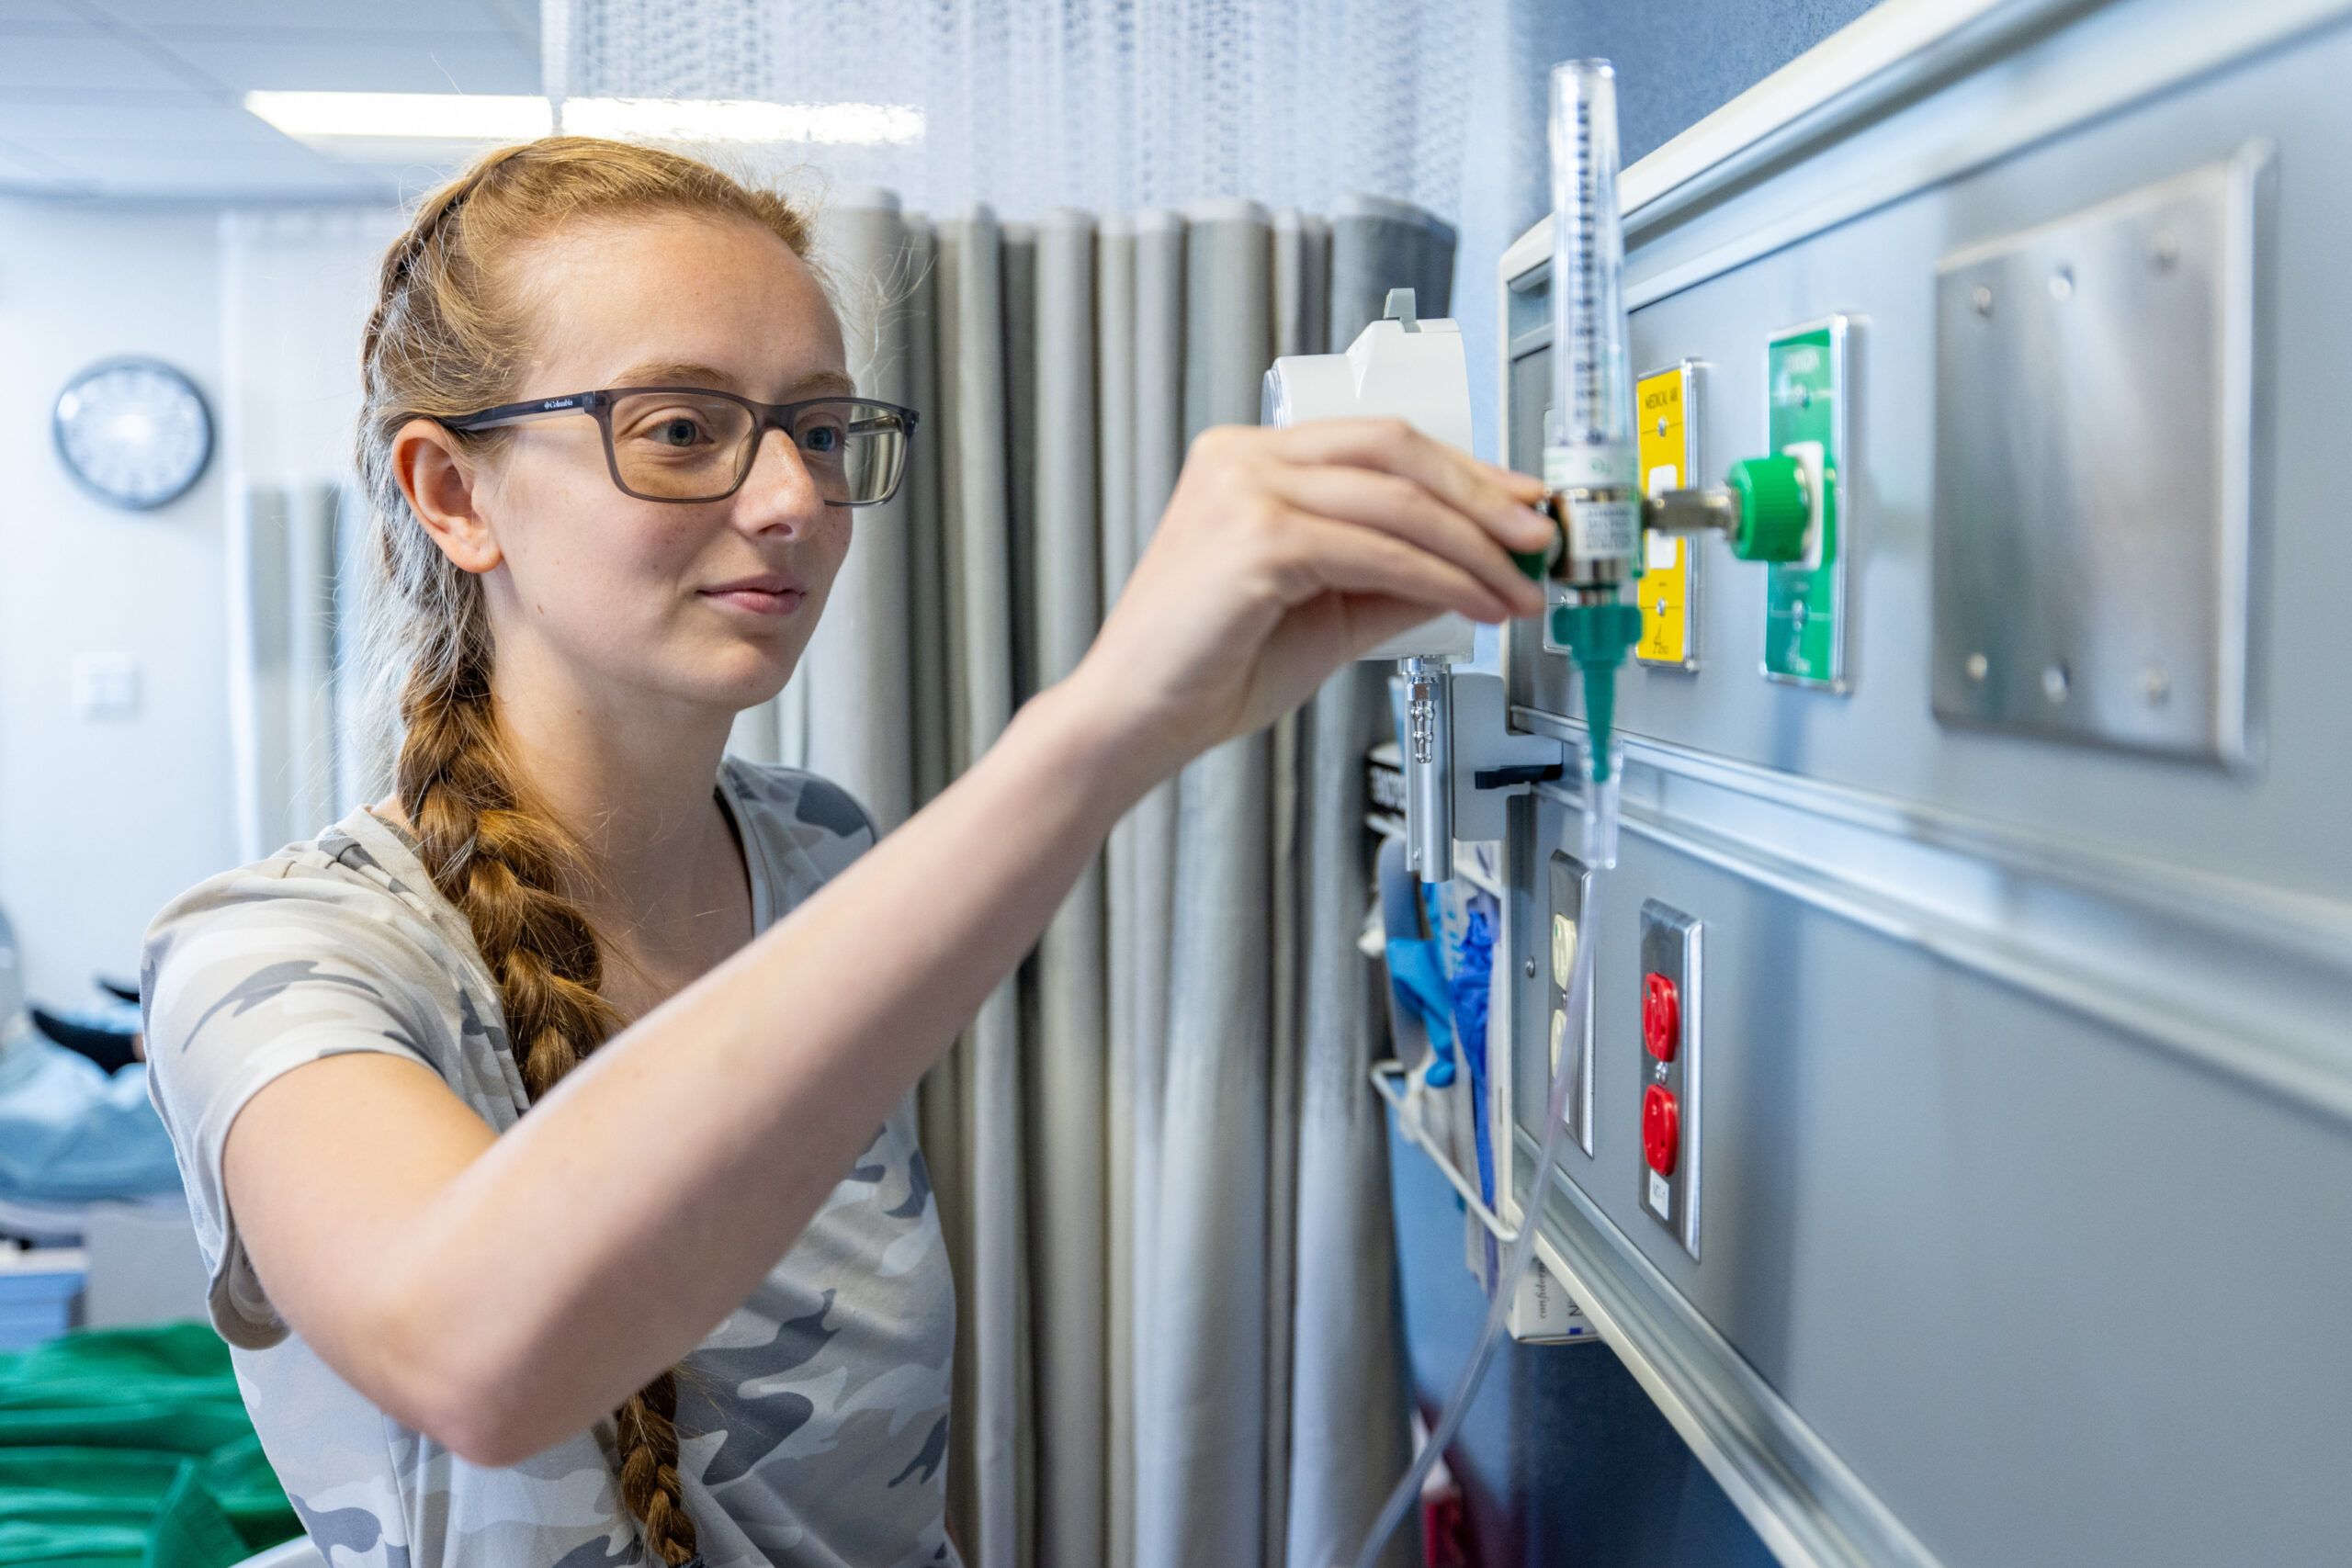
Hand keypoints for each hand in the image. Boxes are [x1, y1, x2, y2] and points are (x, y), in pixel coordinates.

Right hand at [1068, 417, 1552, 771]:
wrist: (1135, 722)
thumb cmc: (1208, 669)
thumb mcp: (1325, 611)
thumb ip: (1392, 579)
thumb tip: (1476, 564)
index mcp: (1250, 460)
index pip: (1379, 442)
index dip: (1463, 471)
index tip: (1517, 504)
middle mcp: (1243, 459)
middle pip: (1396, 449)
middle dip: (1483, 495)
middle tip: (1538, 535)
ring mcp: (1245, 492)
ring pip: (1397, 499)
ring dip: (1475, 545)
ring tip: (1517, 584)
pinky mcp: (1255, 540)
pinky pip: (1377, 550)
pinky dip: (1439, 577)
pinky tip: (1473, 601)